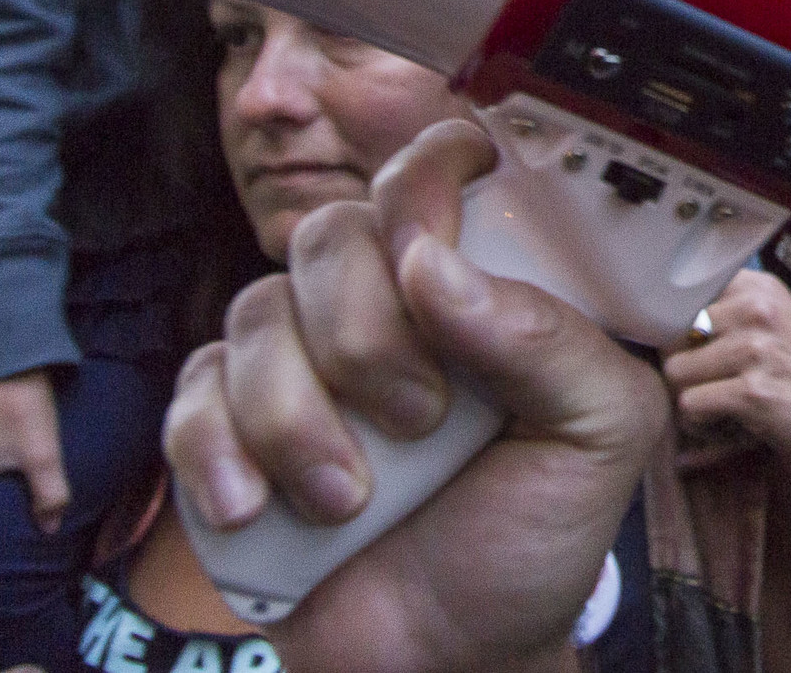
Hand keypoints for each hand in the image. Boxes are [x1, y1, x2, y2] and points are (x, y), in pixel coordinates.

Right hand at [164, 121, 664, 672]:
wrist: (452, 661)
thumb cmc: (531, 536)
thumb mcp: (598, 438)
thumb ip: (549, 341)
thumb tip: (436, 266)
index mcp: (480, 281)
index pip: (438, 167)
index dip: (425, 182)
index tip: (431, 254)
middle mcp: (386, 301)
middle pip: (333, 234)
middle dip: (367, 334)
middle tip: (421, 422)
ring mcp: (302, 359)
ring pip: (256, 310)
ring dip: (298, 416)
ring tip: (350, 501)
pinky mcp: (230, 423)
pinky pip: (192, 390)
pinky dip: (217, 450)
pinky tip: (256, 508)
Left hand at [661, 271, 790, 558]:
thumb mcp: (777, 330)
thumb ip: (726, 316)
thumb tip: (647, 319)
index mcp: (760, 287)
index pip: (679, 294)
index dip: (677, 330)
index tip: (695, 352)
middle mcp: (757, 309)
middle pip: (670, 336)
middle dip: (686, 370)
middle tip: (719, 391)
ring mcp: (756, 348)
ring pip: (674, 374)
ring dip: (694, 401)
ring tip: (729, 412)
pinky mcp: (753, 392)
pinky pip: (690, 407)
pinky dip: (704, 427)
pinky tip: (737, 429)